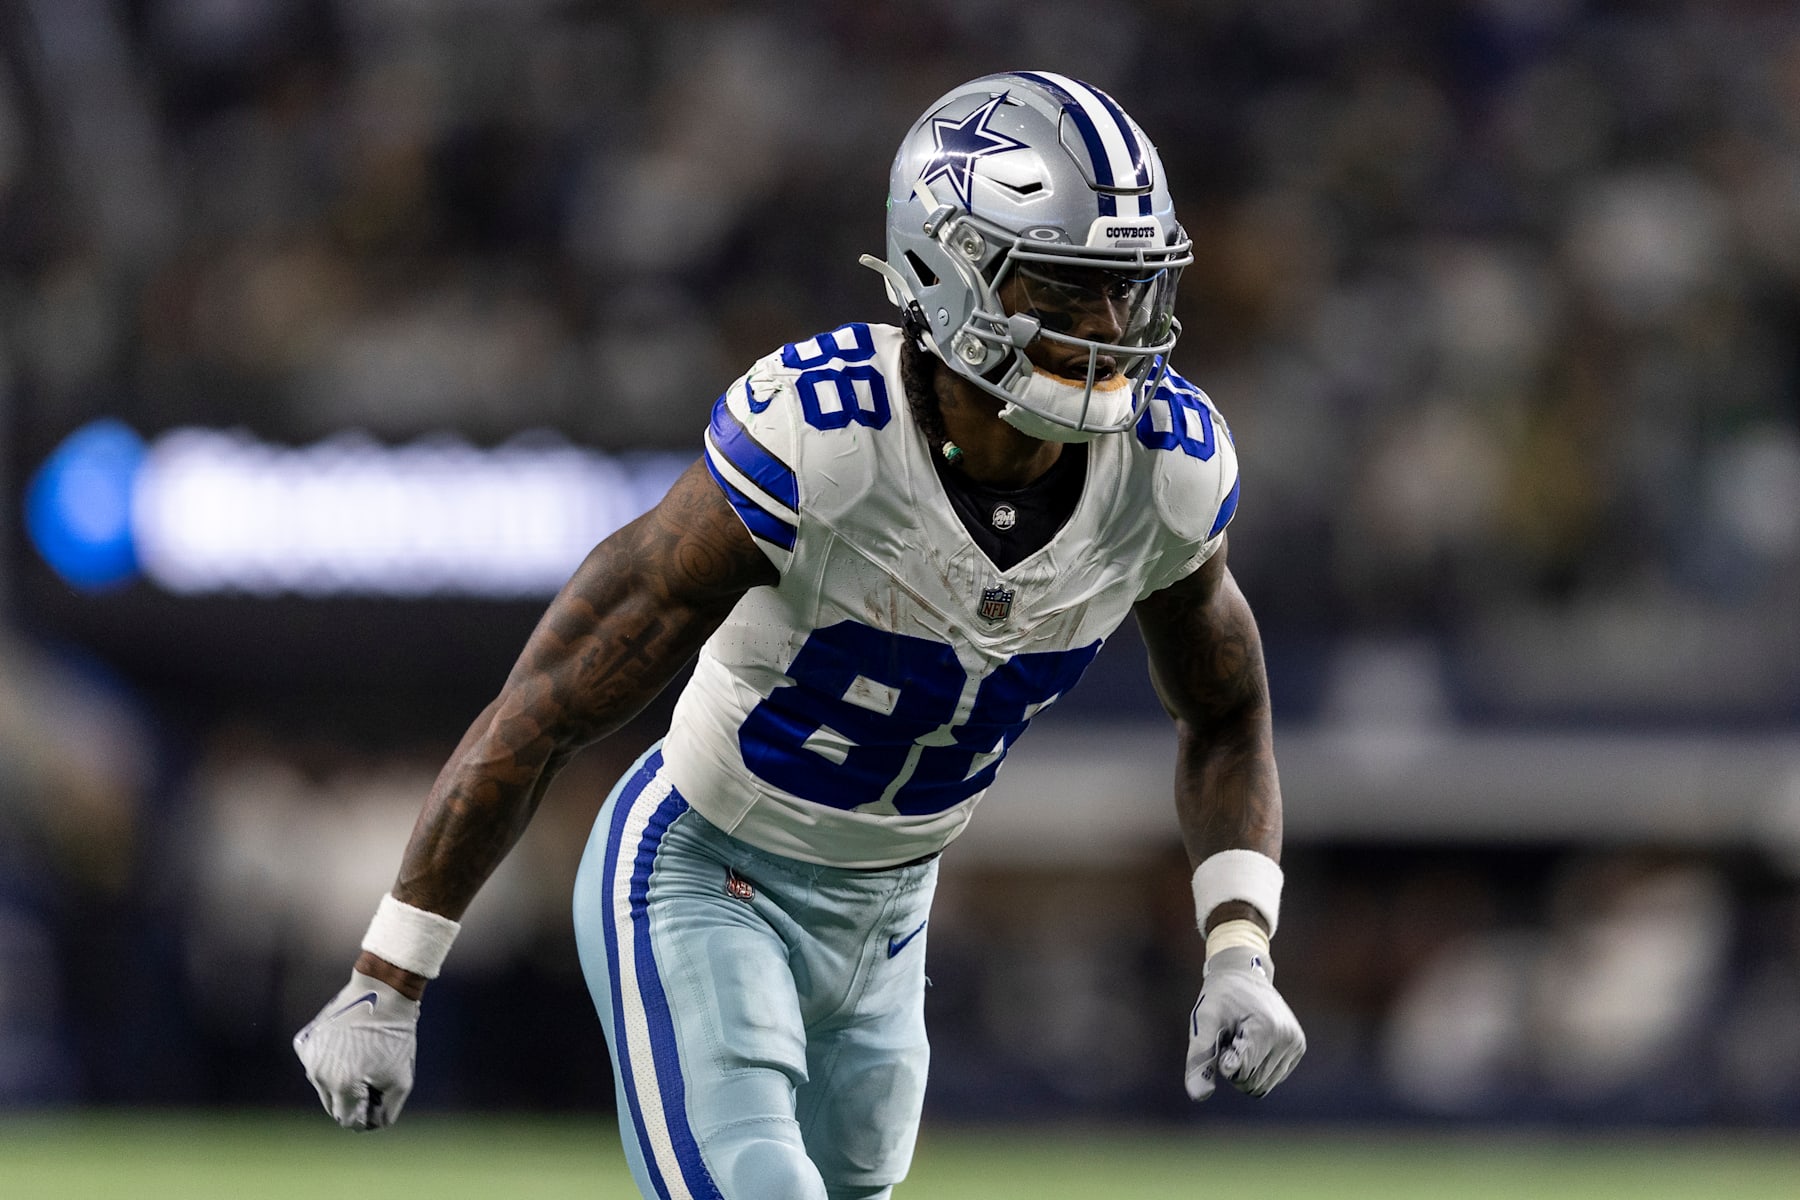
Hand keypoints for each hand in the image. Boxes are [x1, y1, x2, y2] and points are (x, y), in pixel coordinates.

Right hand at [293, 970, 420, 1129]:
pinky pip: (318, 1064)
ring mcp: (309, 1057)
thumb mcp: (401, 1080)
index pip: (348, 1120)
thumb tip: (367, 1125)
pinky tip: (349, 1045)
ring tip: (364, 1056)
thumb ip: (385, 1112)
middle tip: (375, 1074)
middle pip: (334, 1105)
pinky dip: (332, 1062)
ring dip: (342, 1080)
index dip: (367, 1112)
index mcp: (340, 1086)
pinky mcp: (305, 1042)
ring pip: (325, 1085)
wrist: (382, 991)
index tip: (381, 1093)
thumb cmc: (395, 1036)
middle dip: (354, 1098)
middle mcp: (317, 1074)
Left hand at [1185, 945, 1304, 1099]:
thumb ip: (1199, 1059)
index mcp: (1265, 1030)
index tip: (1225, 1038)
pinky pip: (1272, 1078)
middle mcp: (1287, 1038)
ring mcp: (1296, 1044)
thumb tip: (1197, 1096)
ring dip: (1246, 1069)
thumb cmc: (1220, 997)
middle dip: (1234, 1068)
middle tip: (1231, 1038)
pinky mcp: (1298, 1047)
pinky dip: (1258, 1067)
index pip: (1239, 1074)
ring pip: (1263, 1085)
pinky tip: (1254, 1041)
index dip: (1224, 1060)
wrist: (1244, 973)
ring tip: (1243, 1039)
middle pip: (1252, 1084)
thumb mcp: (1203, 1022)